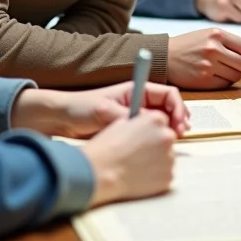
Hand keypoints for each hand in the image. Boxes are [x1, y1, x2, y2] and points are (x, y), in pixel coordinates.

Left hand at [11, 83, 190, 139]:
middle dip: (178, 120)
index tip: (179, 121)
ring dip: (170, 131)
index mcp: (135, 90)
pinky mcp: (128, 132)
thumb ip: (128, 116)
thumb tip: (152, 123)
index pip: (168, 94)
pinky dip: (157, 141)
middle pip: (169, 108)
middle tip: (181, 134)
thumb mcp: (104, 112)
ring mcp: (134, 117)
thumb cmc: (79, 109)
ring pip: (162, 123)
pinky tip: (158, 150)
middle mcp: (138, 102)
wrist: (58, 120)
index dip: (178, 107)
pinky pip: (149, 135)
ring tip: (173, 142)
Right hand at [80, 110, 176, 206]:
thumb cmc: (107, 148)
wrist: (101, 172)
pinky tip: (140, 176)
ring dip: (157, 161)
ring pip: (167, 158)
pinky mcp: (168, 177)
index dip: (151, 130)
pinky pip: (165, 174)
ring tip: (137, 166)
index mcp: (156, 120)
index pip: (162, 122)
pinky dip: (156, 176)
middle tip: (139, 154)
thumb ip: (139, 123)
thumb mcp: (121, 124)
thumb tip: (143, 128)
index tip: (144, 137)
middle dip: (157, 145)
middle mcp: (167, 136)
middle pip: (167, 139)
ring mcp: (169, 158)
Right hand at [166, 29, 240, 88]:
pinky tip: (213, 76)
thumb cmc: (187, 46)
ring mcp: (209, 65)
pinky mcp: (204, 80)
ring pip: (236, 76)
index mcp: (217, 34)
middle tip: (230, 65)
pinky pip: (225, 84)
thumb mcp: (207, 34)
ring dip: (231, 75)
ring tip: (220, 71)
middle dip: (239, 66)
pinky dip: (222, 82)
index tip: (237, 56)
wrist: (165, 56)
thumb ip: (226, 41)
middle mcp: (214, 49)